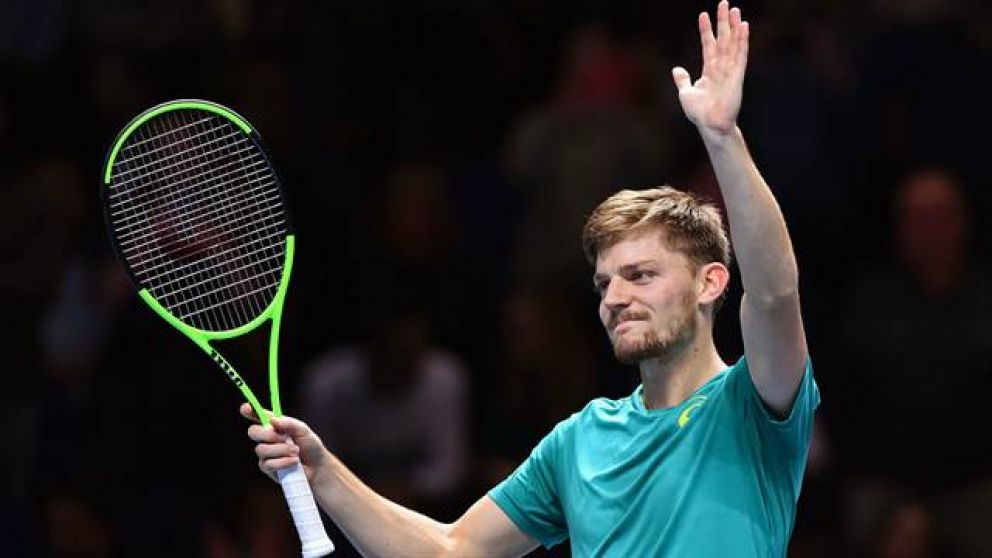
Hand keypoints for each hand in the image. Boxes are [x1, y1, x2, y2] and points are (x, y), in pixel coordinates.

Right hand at [241, 403, 329, 483]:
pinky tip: (293, 462)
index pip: (259, 416)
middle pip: (253, 432)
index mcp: (275, 425)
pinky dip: (282, 462)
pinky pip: (268, 464)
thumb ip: (289, 423)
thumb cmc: (310, 446)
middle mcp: (267, 438)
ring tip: (296, 451)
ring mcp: (266, 454)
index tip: (246, 408)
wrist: (317, 467)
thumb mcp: (303, 430)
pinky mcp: (268, 468)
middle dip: (267, 434)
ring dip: (281, 450)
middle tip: (285, 438)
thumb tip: (273, 420)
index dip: (250, 411)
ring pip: (261, 449)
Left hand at [672, 1, 748, 137]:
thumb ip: (683, 80)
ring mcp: (730, 70)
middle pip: (723, 39)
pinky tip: (743, 27)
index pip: (708, 45)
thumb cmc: (699, 113)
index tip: (703, 15)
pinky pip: (740, 54)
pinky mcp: (737, 74)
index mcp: (709, 71)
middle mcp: (721, 67)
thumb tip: (676, 69)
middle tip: (725, 3)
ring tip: (735, 9)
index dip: (706, 30)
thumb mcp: (686, 93)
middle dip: (724, 22)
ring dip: (734, 26)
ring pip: (732, 43)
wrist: (709, 124)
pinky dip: (742, 40)